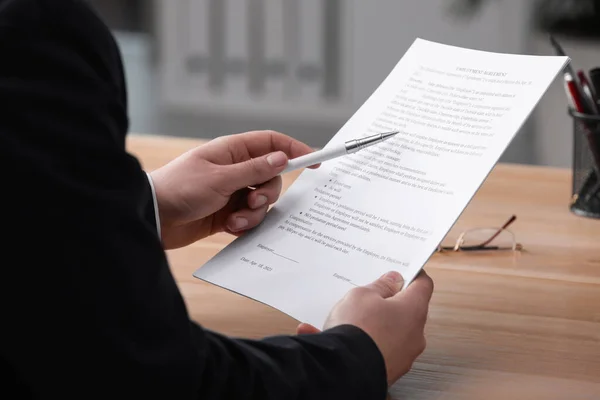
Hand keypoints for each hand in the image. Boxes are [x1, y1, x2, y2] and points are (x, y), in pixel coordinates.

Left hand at [149, 130, 317, 248]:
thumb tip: (282, 158)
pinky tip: (228, 227)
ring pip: (261, 201)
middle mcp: (235, 170)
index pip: (271, 144)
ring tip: (233, 220)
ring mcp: (232, 192)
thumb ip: (254, 170)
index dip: (294, 149)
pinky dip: (243, 224)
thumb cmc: (180, 189)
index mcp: (233, 152)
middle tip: (251, 202)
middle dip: (266, 193)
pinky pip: (249, 218)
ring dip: (252, 213)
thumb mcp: (220, 178)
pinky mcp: (227, 213)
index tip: (315, 159)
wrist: (154, 217)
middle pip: (271, 177)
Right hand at [297, 271, 432, 385]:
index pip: (423, 285)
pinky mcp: (391, 370)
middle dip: (390, 302)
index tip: (402, 271)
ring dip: (376, 324)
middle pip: (408, 310)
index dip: (412, 275)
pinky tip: (343, 338)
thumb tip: (393, 280)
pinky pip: (380, 350)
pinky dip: (367, 343)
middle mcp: (415, 334)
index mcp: (413, 309)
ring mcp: (404, 355)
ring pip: (392, 332)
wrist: (346, 371)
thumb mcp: (362, 295)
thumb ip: (380, 286)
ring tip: (349, 319)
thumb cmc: (358, 328)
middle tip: (370, 295)